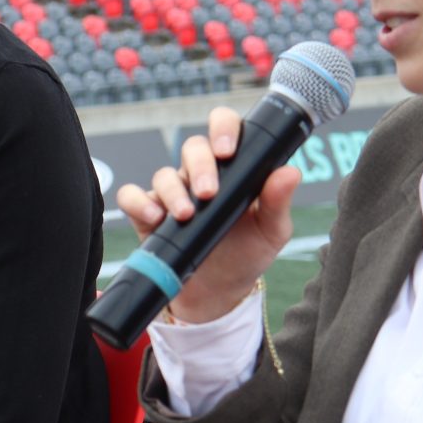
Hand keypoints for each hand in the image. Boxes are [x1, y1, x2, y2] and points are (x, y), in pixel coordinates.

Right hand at [115, 106, 300, 323]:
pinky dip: (138, 202)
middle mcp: (200, 174)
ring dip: (174, 191)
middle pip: (193, 148)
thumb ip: (278, 201)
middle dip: (200, 166)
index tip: (227, 150)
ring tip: (186, 215)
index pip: (226, 129)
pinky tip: (154, 216)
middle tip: (209, 193)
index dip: (223, 129)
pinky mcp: (147, 214)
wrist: (218, 293)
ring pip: (165, 174)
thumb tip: (291, 172)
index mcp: (233, 168)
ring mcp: (173, 193)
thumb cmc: (247, 254)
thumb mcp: (270, 231)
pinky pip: (132, 196)